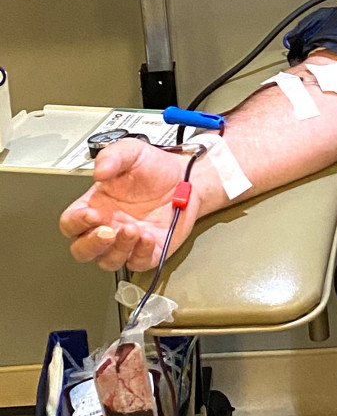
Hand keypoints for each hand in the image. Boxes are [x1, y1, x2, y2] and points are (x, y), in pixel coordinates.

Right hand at [59, 139, 202, 271]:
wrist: (187, 177)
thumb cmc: (155, 167)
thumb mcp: (132, 152)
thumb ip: (113, 156)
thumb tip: (99, 171)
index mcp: (95, 205)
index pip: (71, 223)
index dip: (76, 222)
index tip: (91, 214)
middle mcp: (108, 226)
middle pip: (83, 250)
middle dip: (92, 245)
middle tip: (108, 231)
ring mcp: (127, 241)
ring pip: (108, 260)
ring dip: (118, 250)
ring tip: (133, 230)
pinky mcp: (149, 250)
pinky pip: (137, 263)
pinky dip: (140, 254)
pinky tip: (148, 237)